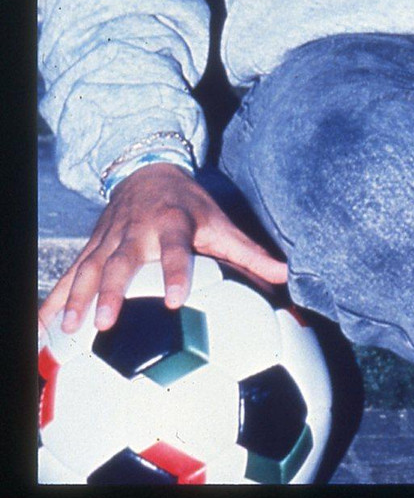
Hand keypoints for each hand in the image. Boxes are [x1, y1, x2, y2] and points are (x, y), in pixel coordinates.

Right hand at [38, 164, 287, 337]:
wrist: (148, 169)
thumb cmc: (190, 204)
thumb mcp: (219, 222)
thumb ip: (248, 253)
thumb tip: (285, 276)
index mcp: (172, 223)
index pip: (175, 249)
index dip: (177, 272)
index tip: (177, 301)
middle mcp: (137, 230)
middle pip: (122, 261)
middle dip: (112, 291)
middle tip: (106, 323)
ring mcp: (109, 238)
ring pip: (89, 267)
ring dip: (77, 297)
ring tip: (69, 328)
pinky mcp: (92, 245)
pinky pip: (71, 272)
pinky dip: (56, 296)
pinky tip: (44, 324)